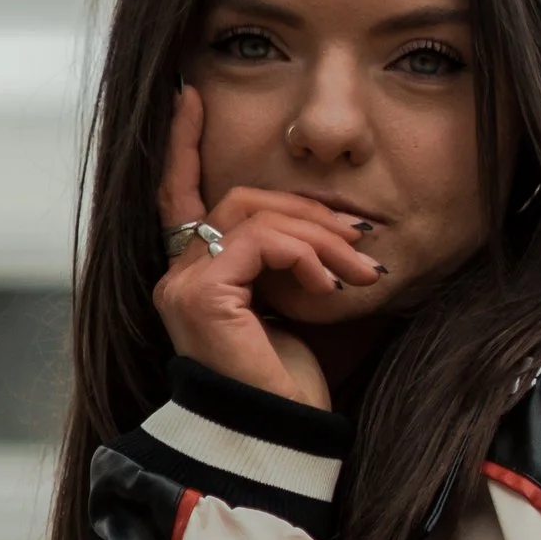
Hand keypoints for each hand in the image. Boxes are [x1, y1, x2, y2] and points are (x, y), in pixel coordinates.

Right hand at [152, 83, 383, 408]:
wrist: (285, 445)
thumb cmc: (296, 391)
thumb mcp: (301, 310)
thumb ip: (297, 263)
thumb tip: (342, 227)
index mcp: (196, 279)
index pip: (179, 194)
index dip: (183, 142)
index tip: (190, 94)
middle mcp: (177, 278)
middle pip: (240, 196)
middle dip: (310, 209)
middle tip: (363, 240)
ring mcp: (183, 286)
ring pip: (252, 210)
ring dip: (320, 233)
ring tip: (362, 269)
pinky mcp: (202, 295)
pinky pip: (257, 237)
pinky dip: (302, 251)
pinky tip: (330, 285)